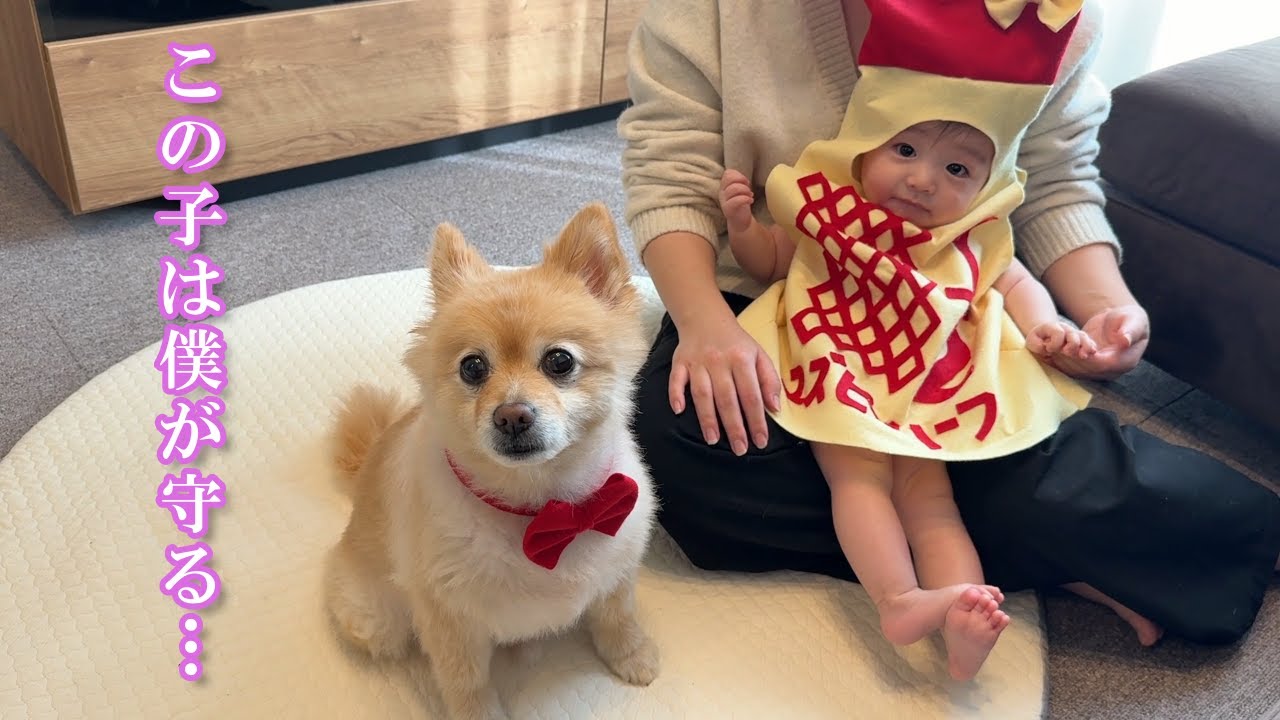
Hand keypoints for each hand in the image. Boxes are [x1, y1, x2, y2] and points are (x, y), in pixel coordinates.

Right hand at [670, 314, 781, 455]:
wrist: (706, 318)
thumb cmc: (736, 343)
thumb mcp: (759, 355)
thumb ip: (769, 380)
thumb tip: (774, 408)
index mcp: (742, 359)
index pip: (751, 396)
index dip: (756, 420)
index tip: (760, 442)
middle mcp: (720, 361)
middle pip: (727, 399)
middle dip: (734, 427)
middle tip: (740, 449)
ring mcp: (698, 362)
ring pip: (702, 394)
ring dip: (707, 418)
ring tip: (713, 440)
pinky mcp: (680, 362)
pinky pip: (676, 380)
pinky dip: (676, 395)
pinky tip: (679, 411)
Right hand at [719, 169, 755, 234]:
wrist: (740, 223)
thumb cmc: (742, 205)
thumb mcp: (740, 191)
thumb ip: (739, 183)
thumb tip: (744, 177)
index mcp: (724, 187)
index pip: (727, 173)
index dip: (738, 175)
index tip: (746, 182)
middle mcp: (722, 193)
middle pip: (729, 179)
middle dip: (742, 181)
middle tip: (748, 188)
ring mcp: (724, 202)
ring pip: (733, 188)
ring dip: (745, 190)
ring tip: (750, 195)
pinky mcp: (728, 210)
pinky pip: (736, 200)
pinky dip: (746, 198)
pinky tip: (751, 201)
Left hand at [1027, 321, 1097, 360]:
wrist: (1044, 338)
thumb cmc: (1037, 341)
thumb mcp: (1031, 342)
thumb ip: (1036, 345)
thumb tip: (1046, 349)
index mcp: (1053, 327)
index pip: (1058, 333)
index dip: (1054, 344)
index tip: (1048, 350)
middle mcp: (1066, 329)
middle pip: (1073, 334)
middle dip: (1072, 345)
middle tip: (1066, 353)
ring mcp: (1074, 334)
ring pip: (1083, 338)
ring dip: (1084, 347)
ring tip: (1083, 356)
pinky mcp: (1081, 342)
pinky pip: (1089, 343)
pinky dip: (1090, 348)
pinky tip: (1092, 353)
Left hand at [1044, 305, 1149, 380]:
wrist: (1123, 323)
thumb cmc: (1131, 319)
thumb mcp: (1134, 320)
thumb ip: (1130, 331)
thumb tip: (1125, 341)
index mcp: (1125, 361)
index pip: (1103, 365)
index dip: (1086, 358)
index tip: (1072, 348)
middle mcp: (1112, 370)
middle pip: (1087, 370)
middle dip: (1070, 359)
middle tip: (1055, 348)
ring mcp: (1100, 371)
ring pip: (1078, 372)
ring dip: (1063, 361)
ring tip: (1051, 348)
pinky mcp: (1090, 367)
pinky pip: (1074, 369)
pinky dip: (1061, 362)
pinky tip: (1051, 352)